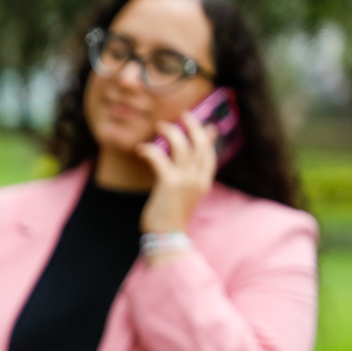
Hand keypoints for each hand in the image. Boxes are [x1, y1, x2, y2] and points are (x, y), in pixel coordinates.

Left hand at [139, 110, 216, 239]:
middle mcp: (198, 179)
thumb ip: (188, 176)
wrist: (167, 237)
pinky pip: (160, 158)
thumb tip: (190, 163)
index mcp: (204, 182)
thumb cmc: (171, 216)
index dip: (208, 137)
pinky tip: (141, 148)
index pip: (210, 154)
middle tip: (184, 114)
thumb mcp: (185, 195)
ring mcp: (186, 181)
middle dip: (193, 126)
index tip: (206, 124)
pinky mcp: (169, 184)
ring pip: (183, 147)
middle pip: (201, 145)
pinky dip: (150, 149)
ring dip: (171, 132)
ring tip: (160, 124)